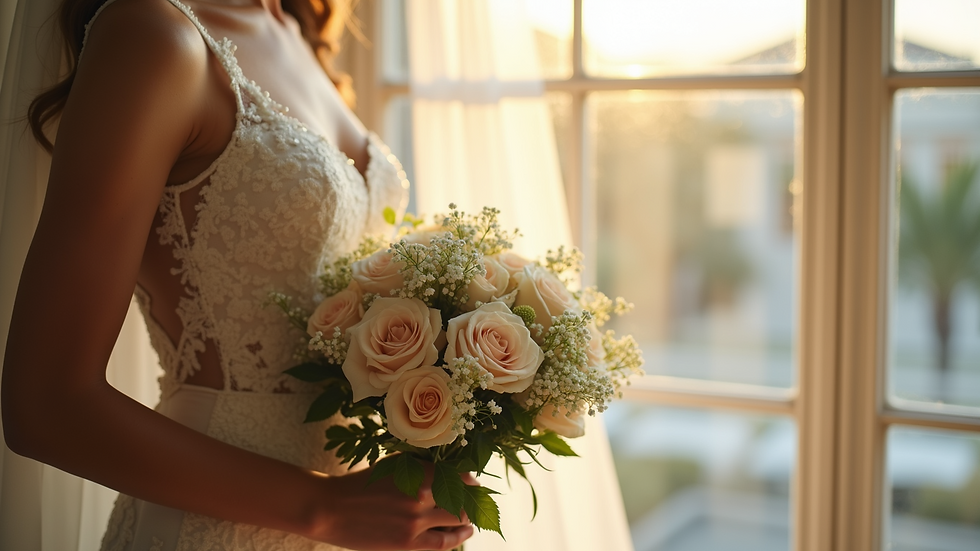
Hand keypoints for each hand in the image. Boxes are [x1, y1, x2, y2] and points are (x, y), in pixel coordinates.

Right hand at [311, 462, 474, 550]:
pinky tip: (466, 532)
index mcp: (417, 473)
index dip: (470, 480)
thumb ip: (419, 464)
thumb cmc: (360, 483)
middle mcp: (421, 496)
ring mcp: (415, 522)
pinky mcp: (407, 543)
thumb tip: (447, 466)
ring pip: (457, 520)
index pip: (459, 477)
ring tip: (474, 516)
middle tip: (479, 499)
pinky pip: (443, 542)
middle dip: (474, 499)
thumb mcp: (391, 465)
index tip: (474, 482)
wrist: (330, 509)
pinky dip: (458, 537)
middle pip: (462, 498)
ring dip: (470, 517)